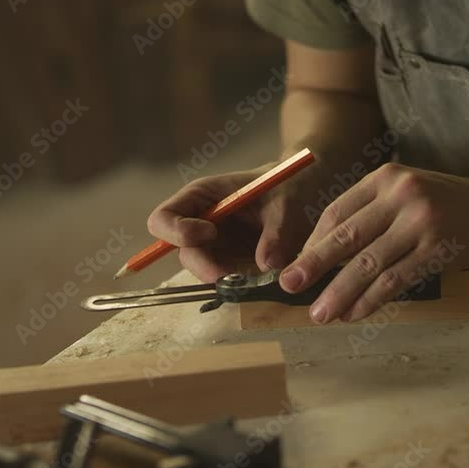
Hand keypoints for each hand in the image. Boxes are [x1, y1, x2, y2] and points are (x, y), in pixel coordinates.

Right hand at [146, 162, 318, 281]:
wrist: (304, 191)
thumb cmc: (289, 185)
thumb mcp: (286, 204)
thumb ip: (277, 232)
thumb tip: (267, 265)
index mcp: (202, 196)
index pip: (164, 218)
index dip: (177, 231)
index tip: (211, 233)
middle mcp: (201, 221)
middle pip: (182, 251)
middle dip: (204, 266)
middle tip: (234, 277)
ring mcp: (214, 243)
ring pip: (202, 269)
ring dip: (223, 278)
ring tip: (253, 278)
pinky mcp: (230, 259)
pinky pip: (224, 277)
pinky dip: (238, 282)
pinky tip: (258, 279)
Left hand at [279, 162, 468, 323]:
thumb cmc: (449, 205)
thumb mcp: (407, 194)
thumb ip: (372, 215)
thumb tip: (324, 253)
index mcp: (385, 178)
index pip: (337, 213)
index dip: (313, 243)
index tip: (298, 267)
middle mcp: (400, 195)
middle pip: (345, 236)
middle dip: (313, 265)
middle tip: (288, 286)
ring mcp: (420, 222)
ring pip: (367, 263)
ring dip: (339, 292)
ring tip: (319, 314)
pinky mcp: (438, 249)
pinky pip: (394, 279)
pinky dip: (370, 300)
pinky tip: (355, 314)